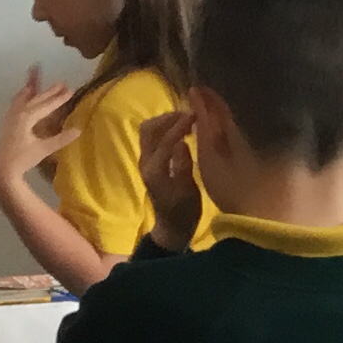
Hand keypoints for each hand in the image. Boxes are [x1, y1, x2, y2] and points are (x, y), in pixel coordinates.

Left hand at [0, 72, 80, 191]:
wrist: (1, 169)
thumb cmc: (22, 159)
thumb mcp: (44, 149)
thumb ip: (61, 139)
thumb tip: (78, 130)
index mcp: (27, 117)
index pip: (46, 105)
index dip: (59, 98)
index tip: (70, 90)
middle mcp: (18, 113)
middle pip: (36, 99)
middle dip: (49, 91)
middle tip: (62, 83)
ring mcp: (11, 117)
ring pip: (24, 98)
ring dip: (33, 89)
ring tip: (36, 76)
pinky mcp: (8, 122)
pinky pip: (15, 103)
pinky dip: (21, 97)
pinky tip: (23, 96)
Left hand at [138, 107, 201, 249]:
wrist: (171, 228)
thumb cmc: (183, 213)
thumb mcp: (188, 193)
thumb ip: (183, 167)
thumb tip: (182, 142)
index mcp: (155, 171)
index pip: (165, 140)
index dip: (180, 125)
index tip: (196, 114)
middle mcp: (145, 163)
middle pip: (149, 129)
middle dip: (168, 118)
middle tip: (190, 115)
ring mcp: (145, 162)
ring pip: (148, 131)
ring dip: (165, 121)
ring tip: (186, 120)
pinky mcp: (150, 163)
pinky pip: (153, 138)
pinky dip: (165, 129)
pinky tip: (182, 131)